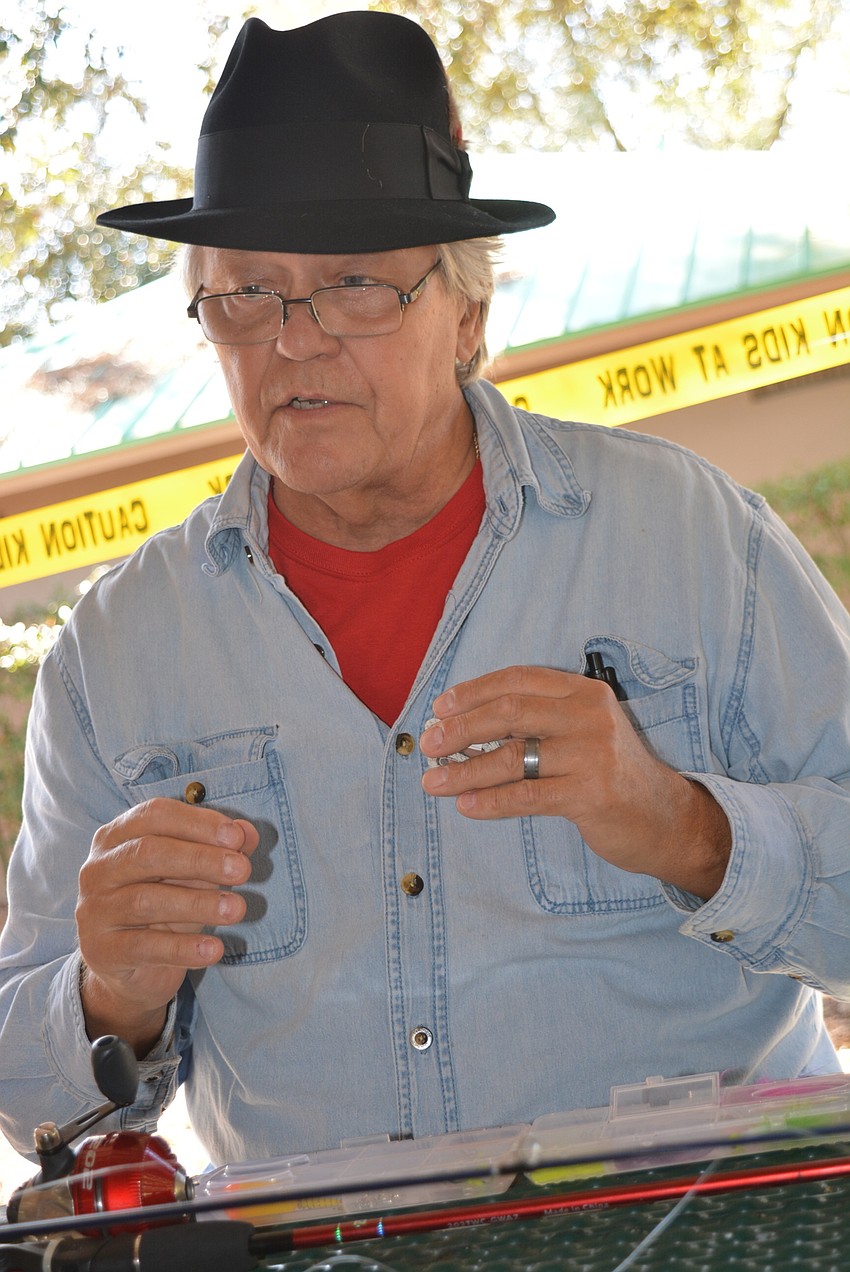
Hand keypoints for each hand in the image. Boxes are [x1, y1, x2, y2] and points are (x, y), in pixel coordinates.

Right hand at [76, 798, 258, 1053]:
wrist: (131, 969)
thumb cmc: (165, 907)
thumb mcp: (194, 874)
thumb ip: (219, 850)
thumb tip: (248, 832)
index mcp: (117, 836)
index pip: (154, 815)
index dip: (198, 823)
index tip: (237, 837)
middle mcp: (98, 869)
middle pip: (148, 853)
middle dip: (200, 859)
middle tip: (243, 870)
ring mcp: (94, 910)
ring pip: (145, 900)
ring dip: (198, 903)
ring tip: (237, 909)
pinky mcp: (101, 952)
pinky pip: (143, 947)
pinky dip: (183, 948)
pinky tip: (215, 949)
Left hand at [420, 665, 730, 899]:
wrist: (667, 818)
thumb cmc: (611, 774)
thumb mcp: (580, 734)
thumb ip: (534, 725)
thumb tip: (462, 729)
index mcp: (583, 692)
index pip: (518, 679)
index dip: (473, 691)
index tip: (439, 708)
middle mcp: (589, 715)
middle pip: (509, 712)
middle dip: (460, 728)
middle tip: (429, 744)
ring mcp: (592, 754)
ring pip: (511, 757)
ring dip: (464, 771)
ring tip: (433, 781)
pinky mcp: (592, 793)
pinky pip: (527, 795)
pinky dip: (490, 801)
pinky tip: (466, 806)